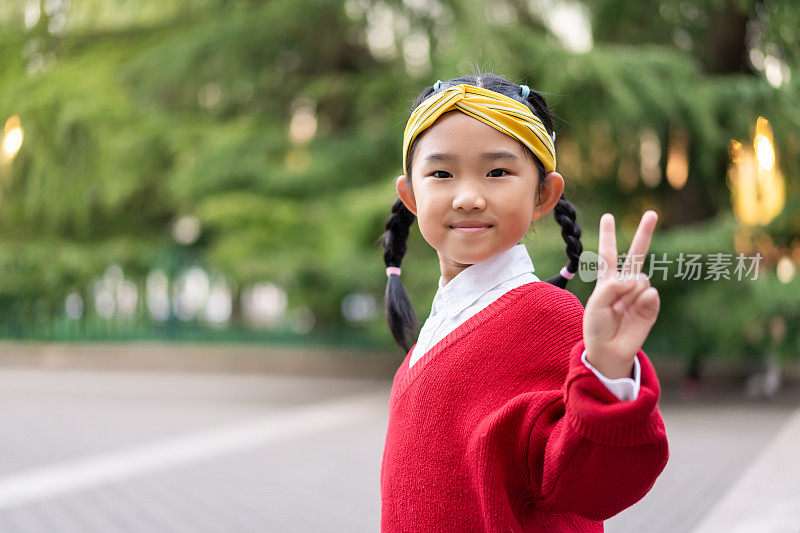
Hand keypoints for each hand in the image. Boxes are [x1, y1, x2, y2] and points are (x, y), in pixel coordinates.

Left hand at [583, 211, 660, 378]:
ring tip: (620, 310)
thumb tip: (636, 279)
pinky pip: (649, 294)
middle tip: (651, 214)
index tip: (608, 216)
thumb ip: (612, 287)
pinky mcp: (651, 305)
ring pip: (640, 278)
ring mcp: (639, 293)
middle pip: (636, 254)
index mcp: (608, 280)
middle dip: (644, 233)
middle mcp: (625, 283)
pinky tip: (633, 313)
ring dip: (629, 295)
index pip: (608, 253)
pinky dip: (640, 302)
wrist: (609, 350)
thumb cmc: (597, 326)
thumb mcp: (596, 304)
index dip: (608, 235)